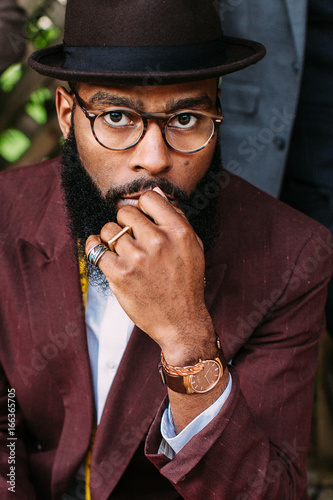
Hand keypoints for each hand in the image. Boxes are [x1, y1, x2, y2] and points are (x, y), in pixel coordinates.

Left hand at [86, 188, 215, 364]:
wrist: (181, 321)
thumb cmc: (186, 283)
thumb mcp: (192, 246)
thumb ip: (176, 217)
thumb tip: (155, 192)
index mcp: (179, 231)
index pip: (149, 198)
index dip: (142, 207)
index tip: (141, 219)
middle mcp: (159, 241)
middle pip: (125, 212)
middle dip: (125, 222)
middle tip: (130, 237)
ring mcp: (138, 258)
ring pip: (109, 230)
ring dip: (111, 238)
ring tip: (121, 251)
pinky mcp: (120, 275)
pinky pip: (96, 248)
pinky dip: (94, 247)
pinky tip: (100, 250)